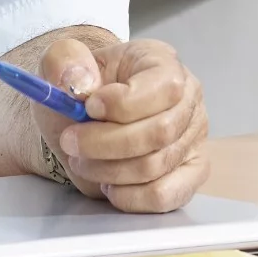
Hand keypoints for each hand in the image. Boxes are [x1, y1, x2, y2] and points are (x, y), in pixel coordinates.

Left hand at [9, 29, 210, 212]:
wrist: (86, 120)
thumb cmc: (83, 90)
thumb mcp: (64, 62)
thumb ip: (64, 59)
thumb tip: (78, 81)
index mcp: (163, 62)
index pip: (164, 87)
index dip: (123, 104)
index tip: (88, 108)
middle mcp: (188, 99)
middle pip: (159, 132)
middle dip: (104, 143)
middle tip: (71, 142)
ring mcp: (193, 138)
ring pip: (156, 166)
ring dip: (108, 170)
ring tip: (83, 161)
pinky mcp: (189, 173)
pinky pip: (165, 195)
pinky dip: (129, 197)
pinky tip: (109, 184)